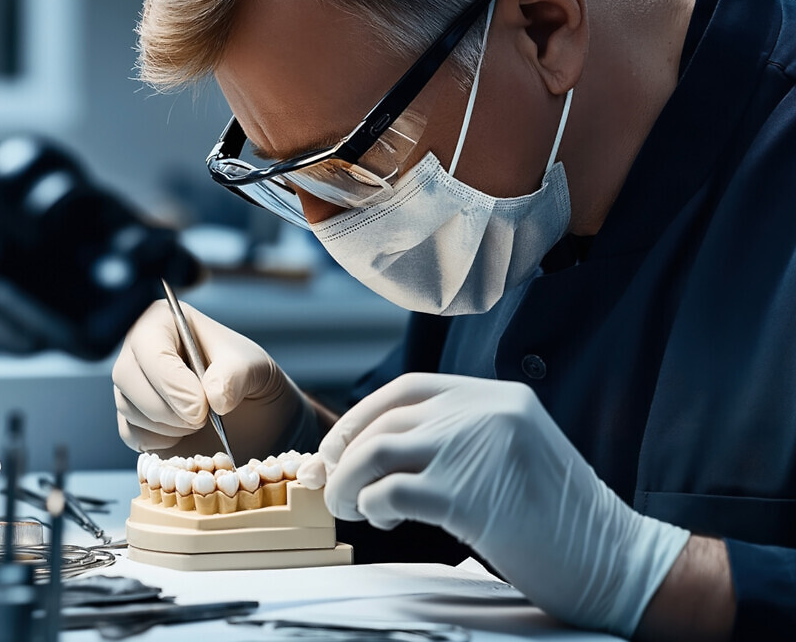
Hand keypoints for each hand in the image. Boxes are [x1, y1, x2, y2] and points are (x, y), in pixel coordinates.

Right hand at [112, 300, 308, 457]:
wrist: (252, 416)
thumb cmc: (247, 379)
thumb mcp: (255, 368)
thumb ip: (237, 375)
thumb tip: (214, 396)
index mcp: (165, 321)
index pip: (149, 345)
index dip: (170, 380)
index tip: (201, 408)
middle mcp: (140, 348)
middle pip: (126, 376)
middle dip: (167, 407)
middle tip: (203, 420)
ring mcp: (131, 384)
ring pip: (127, 407)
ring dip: (169, 425)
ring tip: (201, 422)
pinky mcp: (130, 418)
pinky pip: (131, 433)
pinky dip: (161, 441)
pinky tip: (185, 434)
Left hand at [308, 373, 689, 635]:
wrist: (615, 559)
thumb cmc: (558, 517)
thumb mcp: (513, 451)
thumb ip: (461, 437)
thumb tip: (381, 447)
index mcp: (497, 396)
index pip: (408, 389)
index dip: (363, 415)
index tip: (340, 445)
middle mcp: (485, 411)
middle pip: (385, 420)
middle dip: (345, 454)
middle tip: (334, 485)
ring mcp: (477, 450)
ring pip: (377, 450)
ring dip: (348, 480)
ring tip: (348, 506)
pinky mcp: (469, 495)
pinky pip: (392, 490)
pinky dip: (373, 505)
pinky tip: (382, 518)